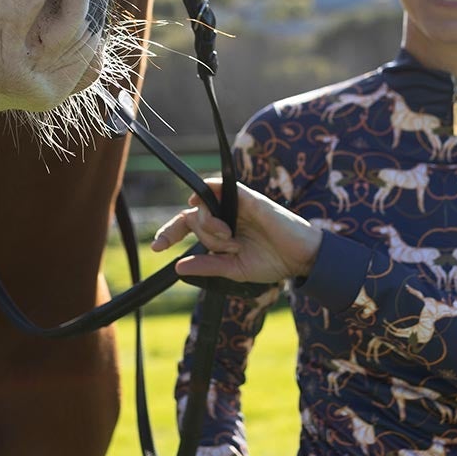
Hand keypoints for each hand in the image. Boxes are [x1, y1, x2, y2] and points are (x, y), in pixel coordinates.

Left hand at [152, 178, 322, 285]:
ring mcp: (236, 206)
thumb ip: (208, 266)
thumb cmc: (271, 261)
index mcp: (221, 232)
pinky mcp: (248, 198)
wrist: (299, 257)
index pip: (188, 226)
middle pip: (193, 218)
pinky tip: (202, 200)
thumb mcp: (234, 269)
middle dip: (199, 233)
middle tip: (224, 245)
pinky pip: (221, 186)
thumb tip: (178, 267)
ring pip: (204, 206)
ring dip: (209, 225)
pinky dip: (208, 189)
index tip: (157, 248)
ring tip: (231, 239)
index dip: (169, 234)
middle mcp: (225, 216)